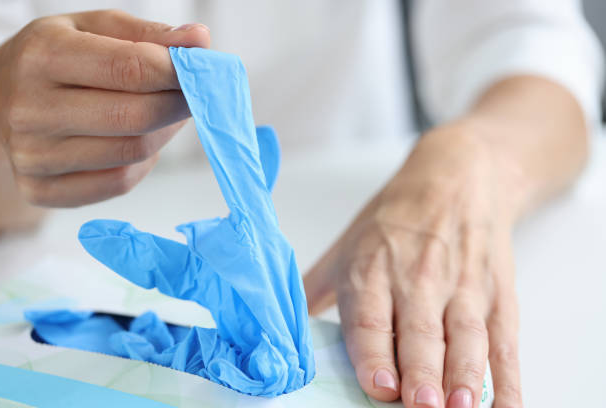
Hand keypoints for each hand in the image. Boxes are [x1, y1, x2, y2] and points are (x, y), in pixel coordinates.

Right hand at [0, 10, 209, 206]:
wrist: (0, 99)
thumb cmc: (57, 58)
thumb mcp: (93, 29)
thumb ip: (148, 34)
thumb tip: (200, 40)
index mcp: (43, 56)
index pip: (131, 69)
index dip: (178, 73)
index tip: (200, 72)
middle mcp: (31, 109)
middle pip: (136, 117)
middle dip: (179, 106)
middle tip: (193, 96)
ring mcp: (32, 156)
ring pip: (133, 153)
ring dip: (163, 134)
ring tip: (163, 114)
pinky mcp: (40, 190)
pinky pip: (117, 183)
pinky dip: (141, 165)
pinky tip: (136, 142)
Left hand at [304, 122, 522, 407]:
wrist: (457, 177)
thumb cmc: (397, 218)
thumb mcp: (346, 245)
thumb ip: (313, 289)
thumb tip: (276, 329)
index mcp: (372, 269)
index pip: (370, 317)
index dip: (373, 353)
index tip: (379, 386)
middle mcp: (417, 278)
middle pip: (420, 332)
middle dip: (423, 373)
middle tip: (422, 405)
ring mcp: (462, 287)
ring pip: (465, 337)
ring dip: (466, 374)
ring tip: (462, 406)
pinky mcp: (497, 294)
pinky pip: (504, 342)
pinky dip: (509, 378)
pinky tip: (509, 406)